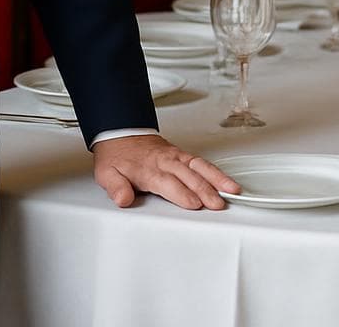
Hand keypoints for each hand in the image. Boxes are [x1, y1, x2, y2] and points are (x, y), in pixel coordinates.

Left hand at [91, 135, 237, 210]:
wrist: (120, 133)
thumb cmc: (117, 157)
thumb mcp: (106, 174)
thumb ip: (116, 188)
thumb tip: (122, 199)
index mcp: (148, 169)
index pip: (168, 183)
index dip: (182, 194)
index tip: (193, 204)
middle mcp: (165, 162)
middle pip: (189, 176)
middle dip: (205, 190)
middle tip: (217, 203)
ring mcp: (176, 157)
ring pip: (200, 167)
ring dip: (216, 179)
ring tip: (232, 191)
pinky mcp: (183, 156)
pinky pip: (202, 163)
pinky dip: (217, 173)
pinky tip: (228, 183)